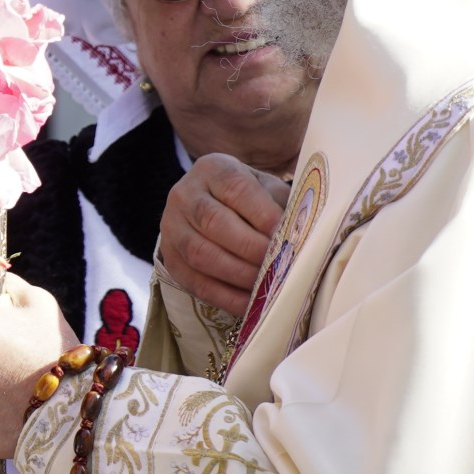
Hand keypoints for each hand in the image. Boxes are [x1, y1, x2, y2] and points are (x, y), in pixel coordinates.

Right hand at [156, 153, 289, 315]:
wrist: (213, 208)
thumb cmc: (251, 200)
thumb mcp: (267, 191)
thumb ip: (283, 207)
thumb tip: (303, 238)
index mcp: (212, 169)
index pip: (236, 189)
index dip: (263, 215)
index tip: (287, 236)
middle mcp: (184, 194)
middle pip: (213, 222)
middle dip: (251, 248)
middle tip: (279, 265)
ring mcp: (171, 228)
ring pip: (201, 254)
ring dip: (239, 275)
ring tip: (267, 285)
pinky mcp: (170, 260)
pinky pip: (196, 283)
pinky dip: (227, 297)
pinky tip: (251, 303)